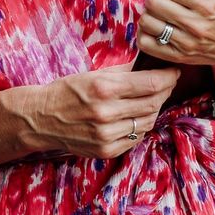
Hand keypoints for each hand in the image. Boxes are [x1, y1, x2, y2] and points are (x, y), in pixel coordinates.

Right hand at [14, 65, 179, 158]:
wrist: (40, 118)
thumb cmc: (66, 91)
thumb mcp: (92, 74)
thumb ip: (122, 71)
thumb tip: (148, 64)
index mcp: (103, 88)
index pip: (150, 84)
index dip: (168, 77)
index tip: (174, 71)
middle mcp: (107, 113)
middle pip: (153, 103)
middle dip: (165, 91)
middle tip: (167, 83)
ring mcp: (107, 135)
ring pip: (148, 122)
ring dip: (154, 109)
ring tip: (152, 99)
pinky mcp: (106, 150)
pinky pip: (136, 138)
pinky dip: (141, 126)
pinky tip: (137, 116)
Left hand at [136, 0, 214, 78]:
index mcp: (208, 2)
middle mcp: (195, 25)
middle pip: (154, 1)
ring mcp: (186, 43)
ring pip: (147, 21)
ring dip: (150, 10)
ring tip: (162, 5)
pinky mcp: (179, 56)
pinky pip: (146, 44)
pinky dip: (144, 32)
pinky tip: (156, 23)